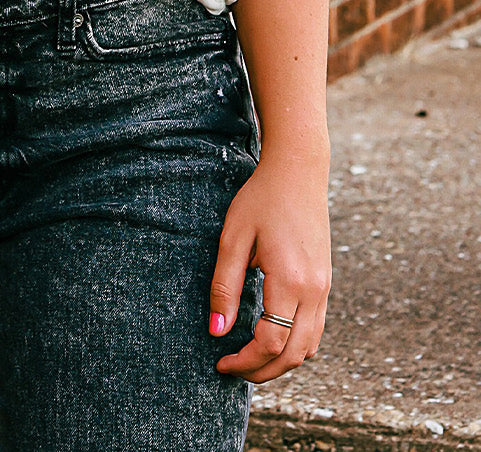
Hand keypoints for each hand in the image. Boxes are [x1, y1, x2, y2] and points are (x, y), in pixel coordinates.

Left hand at [209, 151, 330, 381]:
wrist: (298, 171)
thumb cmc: (261, 199)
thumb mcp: (233, 238)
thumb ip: (225, 286)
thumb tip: (217, 331)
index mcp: (290, 281)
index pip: (270, 342)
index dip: (244, 361)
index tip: (220, 362)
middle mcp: (314, 291)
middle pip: (294, 355)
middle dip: (263, 371)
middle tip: (232, 369)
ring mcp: (325, 288)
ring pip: (310, 347)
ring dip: (281, 362)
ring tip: (250, 358)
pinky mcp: (326, 283)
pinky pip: (316, 329)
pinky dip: (295, 344)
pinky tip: (271, 337)